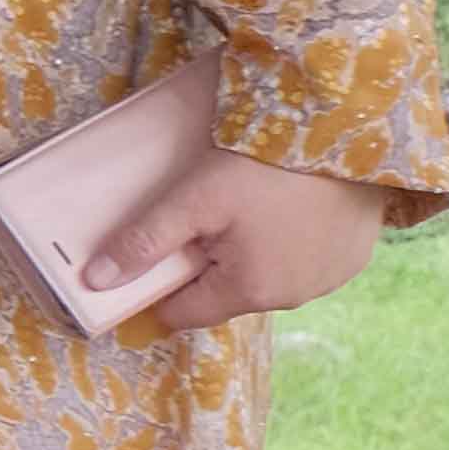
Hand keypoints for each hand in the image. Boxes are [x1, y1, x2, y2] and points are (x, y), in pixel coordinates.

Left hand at [93, 149, 388, 328]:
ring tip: (245, 209)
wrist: (348, 136)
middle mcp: (294, 299)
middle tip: (201, 218)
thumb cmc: (266, 168)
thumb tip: (96, 282)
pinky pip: (305, 262)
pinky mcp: (353, 257)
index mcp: (250, 292)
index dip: (159, 289)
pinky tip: (284, 209)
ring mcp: (330, 280)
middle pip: (225, 294)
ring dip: (249, 255)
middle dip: (205, 266)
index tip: (152, 255)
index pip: (184, 313)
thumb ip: (146, 242)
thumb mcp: (194, 199)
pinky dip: (287, 244)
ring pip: (266, 278)